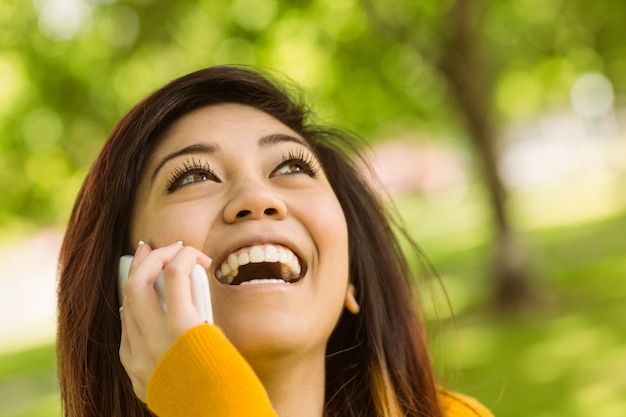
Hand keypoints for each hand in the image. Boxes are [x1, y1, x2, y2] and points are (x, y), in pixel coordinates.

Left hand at [119, 241, 211, 401]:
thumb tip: (186, 279)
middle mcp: (155, 339)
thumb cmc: (227, 375)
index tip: (196, 256)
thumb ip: (198, 307)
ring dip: (136, 280)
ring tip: (143, 263)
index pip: (175, 272)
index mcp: (183, 328)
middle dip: (150, 258)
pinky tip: (140, 302)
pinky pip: (127, 331)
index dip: (186, 255)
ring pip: (127, 304)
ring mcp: (139, 356)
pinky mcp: (133, 370)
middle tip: (159, 247)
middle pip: (140, 282)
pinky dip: (134, 310)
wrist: (217, 415)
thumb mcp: (217, 333)